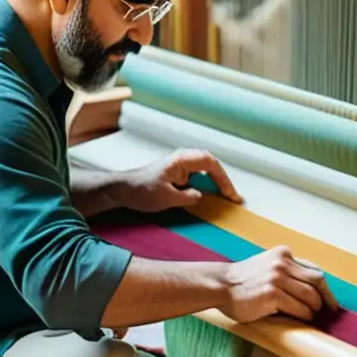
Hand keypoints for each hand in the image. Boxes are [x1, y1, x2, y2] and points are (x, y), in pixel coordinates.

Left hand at [115, 149, 242, 212]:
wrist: (124, 190)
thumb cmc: (143, 190)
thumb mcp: (167, 198)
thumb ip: (187, 197)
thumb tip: (200, 196)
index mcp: (182, 159)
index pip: (210, 164)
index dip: (223, 179)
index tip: (229, 194)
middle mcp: (183, 158)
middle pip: (211, 164)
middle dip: (223, 179)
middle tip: (232, 196)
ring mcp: (180, 164)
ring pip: (205, 168)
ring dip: (216, 181)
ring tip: (226, 195)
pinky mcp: (177, 172)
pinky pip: (198, 174)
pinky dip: (207, 183)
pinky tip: (211, 194)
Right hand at [220, 246, 338, 322]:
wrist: (219, 286)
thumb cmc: (242, 281)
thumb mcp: (266, 265)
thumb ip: (285, 270)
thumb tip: (311, 288)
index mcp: (283, 254)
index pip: (314, 270)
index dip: (325, 288)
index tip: (329, 300)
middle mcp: (282, 263)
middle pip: (318, 281)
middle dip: (327, 299)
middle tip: (329, 312)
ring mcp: (278, 278)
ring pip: (311, 296)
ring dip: (314, 310)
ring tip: (311, 317)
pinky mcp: (273, 294)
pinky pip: (300, 309)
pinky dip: (305, 316)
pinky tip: (301, 320)